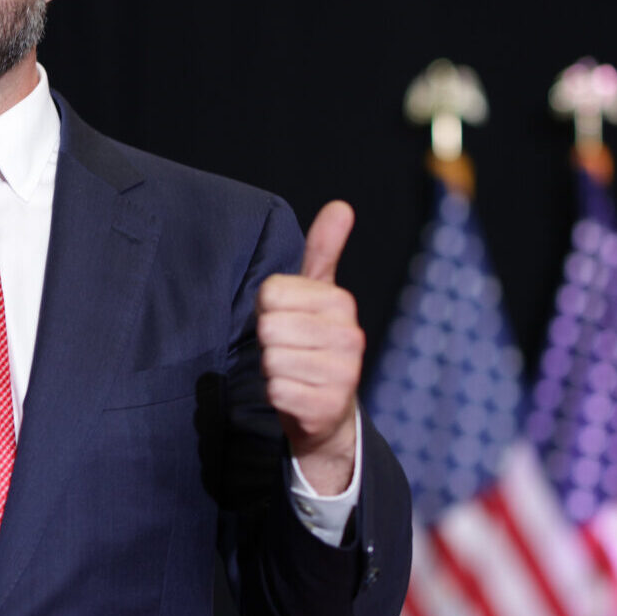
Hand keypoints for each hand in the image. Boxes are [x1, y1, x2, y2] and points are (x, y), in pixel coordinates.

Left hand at [256, 201, 363, 493]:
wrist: (327, 409)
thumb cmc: (313, 342)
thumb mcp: (318, 294)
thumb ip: (324, 250)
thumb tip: (341, 206)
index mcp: (341, 302)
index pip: (271, 293)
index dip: (267, 309)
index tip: (286, 320)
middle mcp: (350, 336)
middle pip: (269, 327)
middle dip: (268, 341)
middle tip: (288, 349)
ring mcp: (343, 374)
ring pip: (271, 360)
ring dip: (271, 369)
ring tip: (292, 371)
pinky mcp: (327, 407)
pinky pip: (276, 390)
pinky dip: (275, 394)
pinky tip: (294, 394)